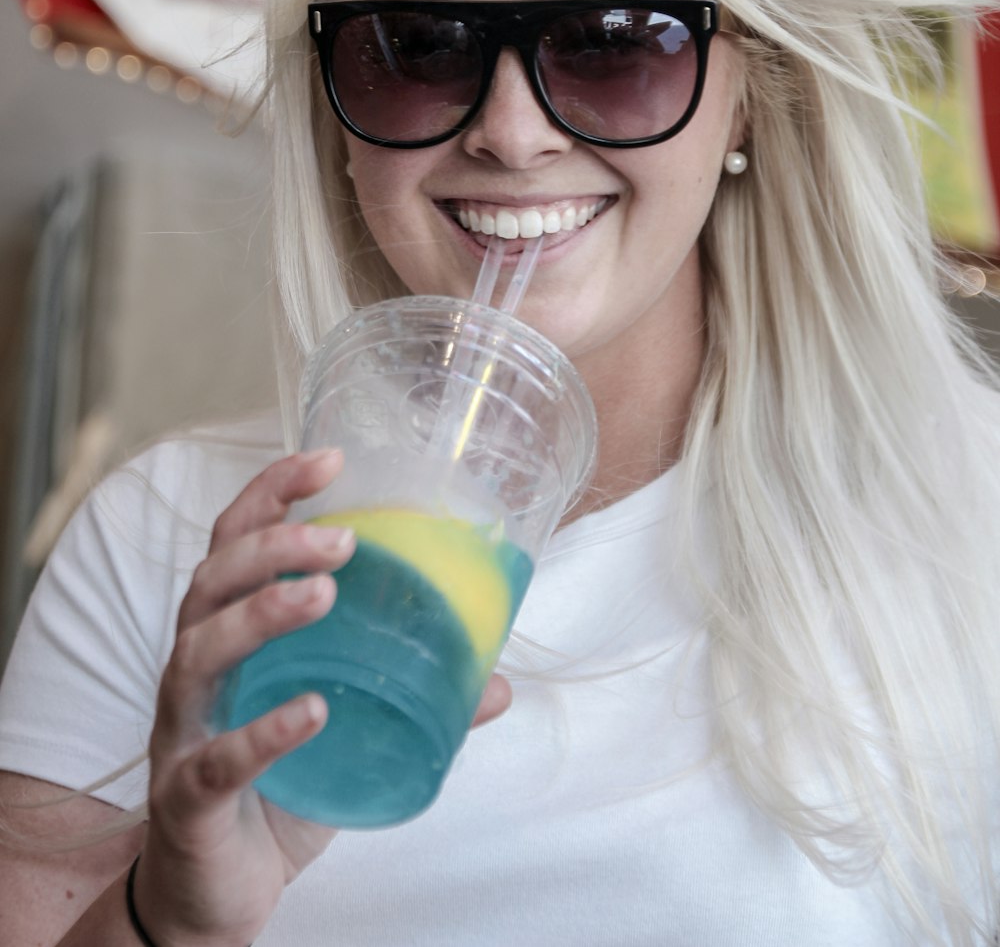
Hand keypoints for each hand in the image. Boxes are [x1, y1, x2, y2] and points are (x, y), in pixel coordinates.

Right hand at [134, 449, 510, 946]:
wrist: (215, 895)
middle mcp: (196, 668)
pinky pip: (215, 757)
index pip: (235, 540)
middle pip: (210, 579)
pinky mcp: (186, 796)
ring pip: (199, 650)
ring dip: (259, 612)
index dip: (273, 491)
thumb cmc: (275, 789)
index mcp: (228, 633)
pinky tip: (312, 711)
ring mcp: (183, 730)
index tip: (330, 459)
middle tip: (342, 541)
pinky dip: (263, 730)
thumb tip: (499, 679)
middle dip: (272, 544)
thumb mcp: (347, 731)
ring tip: (322, 594)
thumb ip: (415, 700)